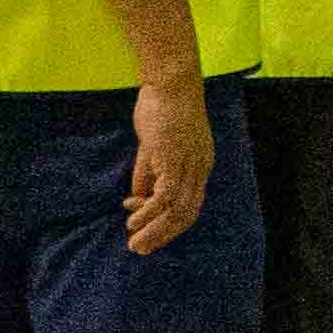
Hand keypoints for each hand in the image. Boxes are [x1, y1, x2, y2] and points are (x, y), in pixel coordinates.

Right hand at [120, 75, 212, 255]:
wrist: (172, 82)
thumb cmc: (163, 108)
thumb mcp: (154, 147)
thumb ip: (148, 173)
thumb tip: (136, 199)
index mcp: (200, 166)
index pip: (191, 206)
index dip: (170, 225)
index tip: (149, 235)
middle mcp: (200, 169)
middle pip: (187, 214)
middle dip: (163, 236)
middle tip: (141, 250)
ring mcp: (189, 166)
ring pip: (176, 210)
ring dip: (154, 230)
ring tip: (134, 243)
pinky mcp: (174, 160)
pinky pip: (164, 196)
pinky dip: (148, 212)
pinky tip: (132, 220)